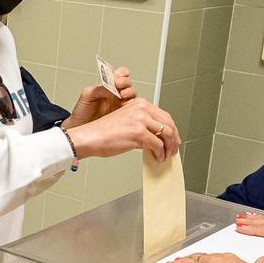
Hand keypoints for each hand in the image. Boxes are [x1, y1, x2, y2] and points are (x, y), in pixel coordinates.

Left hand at [62, 66, 136, 128]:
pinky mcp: (124, 116)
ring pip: (133, 95)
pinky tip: (125, 106)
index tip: (117, 77)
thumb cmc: (82, 111)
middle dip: (125, 82)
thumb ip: (100, 88)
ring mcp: (121, 104)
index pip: (120, 74)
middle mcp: (116, 94)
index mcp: (108, 86)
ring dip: (130, 93)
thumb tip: (112, 86)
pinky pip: (133, 109)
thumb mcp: (87, 95)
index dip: (122, 73)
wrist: (80, 127)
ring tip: (122, 96)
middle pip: (128, 84)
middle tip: (119, 85)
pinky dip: (132, 106)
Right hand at [64, 97, 179, 161]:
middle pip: (169, 124)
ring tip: (166, 156)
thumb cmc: (103, 132)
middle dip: (174, 139)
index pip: (164, 116)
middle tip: (173, 149)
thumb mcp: (126, 121)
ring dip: (169, 148)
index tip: (172, 139)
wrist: (89, 137)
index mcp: (139, 104)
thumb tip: (155, 138)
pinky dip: (160, 154)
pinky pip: (158, 145)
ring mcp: (141, 120)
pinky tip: (157, 159)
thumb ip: (141, 125)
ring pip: (167, 134)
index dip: (171, 129)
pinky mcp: (139, 133)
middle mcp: (142, 109)